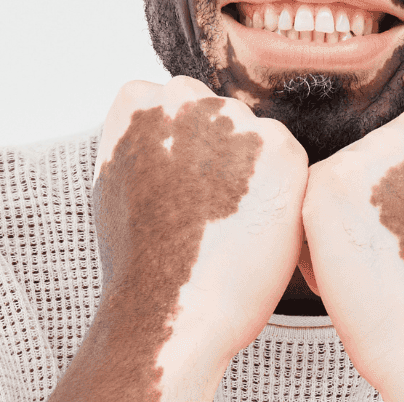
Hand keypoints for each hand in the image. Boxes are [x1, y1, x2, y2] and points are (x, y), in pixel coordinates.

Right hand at [52, 76, 308, 401]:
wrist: (168, 307)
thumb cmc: (139, 258)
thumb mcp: (117, 178)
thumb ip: (142, 136)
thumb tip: (165, 119)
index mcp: (138, 101)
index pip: (174, 100)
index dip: (180, 148)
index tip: (176, 185)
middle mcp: (184, 95)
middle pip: (217, 113)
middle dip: (218, 149)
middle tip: (206, 209)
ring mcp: (234, 118)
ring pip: (254, 133)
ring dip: (251, 166)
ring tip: (228, 220)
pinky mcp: (280, 147)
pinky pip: (286, 159)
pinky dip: (279, 188)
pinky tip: (253, 223)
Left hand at [301, 107, 403, 401]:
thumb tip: (383, 148)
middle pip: (372, 153)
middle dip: (371, 198)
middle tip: (398, 249)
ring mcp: (375, 148)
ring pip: (338, 176)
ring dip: (342, 216)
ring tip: (376, 259)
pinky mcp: (329, 179)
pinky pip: (304, 199)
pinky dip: (315, 240)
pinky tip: (352, 267)